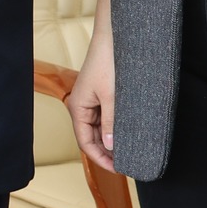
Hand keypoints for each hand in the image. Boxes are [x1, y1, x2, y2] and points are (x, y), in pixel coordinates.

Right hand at [69, 29, 116, 171]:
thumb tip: (111, 146)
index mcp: (78, 108)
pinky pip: (105, 118)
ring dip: (111, 141)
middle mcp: (82, 106)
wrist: (111, 39)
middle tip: (125, 163)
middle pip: (91, 137)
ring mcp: (91, 101)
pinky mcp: (100, 95)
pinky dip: (114, 128)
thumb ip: (111, 123)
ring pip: (99, 129)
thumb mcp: (111, 97)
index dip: (100, 158)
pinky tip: (126, 134)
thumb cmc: (106, 63)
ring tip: (128, 152)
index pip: (85, 142)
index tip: (117, 169)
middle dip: (106, 152)